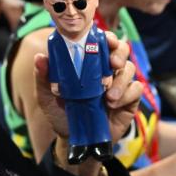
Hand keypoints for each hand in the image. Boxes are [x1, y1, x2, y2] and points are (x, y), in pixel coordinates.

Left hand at [35, 31, 142, 151]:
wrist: (74, 139)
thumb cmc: (61, 113)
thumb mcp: (47, 96)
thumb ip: (44, 77)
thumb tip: (39, 57)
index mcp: (88, 62)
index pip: (100, 41)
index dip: (106, 37)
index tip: (105, 39)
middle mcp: (106, 69)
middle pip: (121, 49)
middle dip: (119, 52)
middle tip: (113, 63)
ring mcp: (119, 83)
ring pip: (129, 68)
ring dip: (121, 79)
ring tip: (108, 96)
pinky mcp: (129, 99)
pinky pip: (136, 88)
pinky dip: (127, 93)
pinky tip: (113, 104)